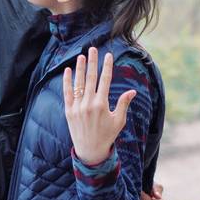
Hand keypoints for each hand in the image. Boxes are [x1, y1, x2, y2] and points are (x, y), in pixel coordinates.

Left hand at [63, 47, 136, 164]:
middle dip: (93, 62)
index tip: (108, 55)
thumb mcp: (118, 121)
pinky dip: (67, 81)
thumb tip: (132, 91)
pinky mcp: (69, 111)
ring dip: (80, 68)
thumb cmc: (107, 135)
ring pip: (78, 83)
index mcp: (102, 105)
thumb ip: (123, 104)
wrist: (90, 151)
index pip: (104, 80)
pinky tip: (68, 70)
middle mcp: (89, 104)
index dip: (107, 66)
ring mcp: (77, 107)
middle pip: (91, 78)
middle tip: (93, 49)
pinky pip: (67, 93)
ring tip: (81, 56)